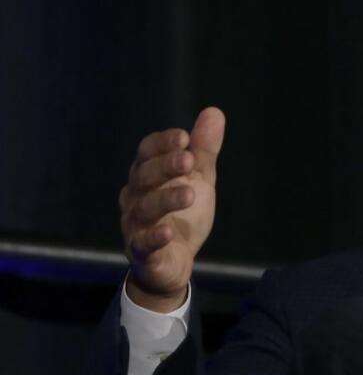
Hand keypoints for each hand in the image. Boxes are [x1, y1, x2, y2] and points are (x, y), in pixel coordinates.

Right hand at [119, 108, 225, 311]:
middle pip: (143, 177)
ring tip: (190, 193)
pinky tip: (169, 232)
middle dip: (164, 167)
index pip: (146, 153)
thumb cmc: (183, 215)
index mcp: (147, 176)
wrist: (175, 262)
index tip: (184, 138)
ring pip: (144, 209)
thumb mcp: (198, 179)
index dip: (163, 144)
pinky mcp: (142, 253)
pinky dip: (155, 237)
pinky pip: (143, 244)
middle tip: (188, 160)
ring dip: (166, 199)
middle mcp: (135, 197)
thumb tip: (214, 112)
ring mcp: (135, 225)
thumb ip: (203, 150)